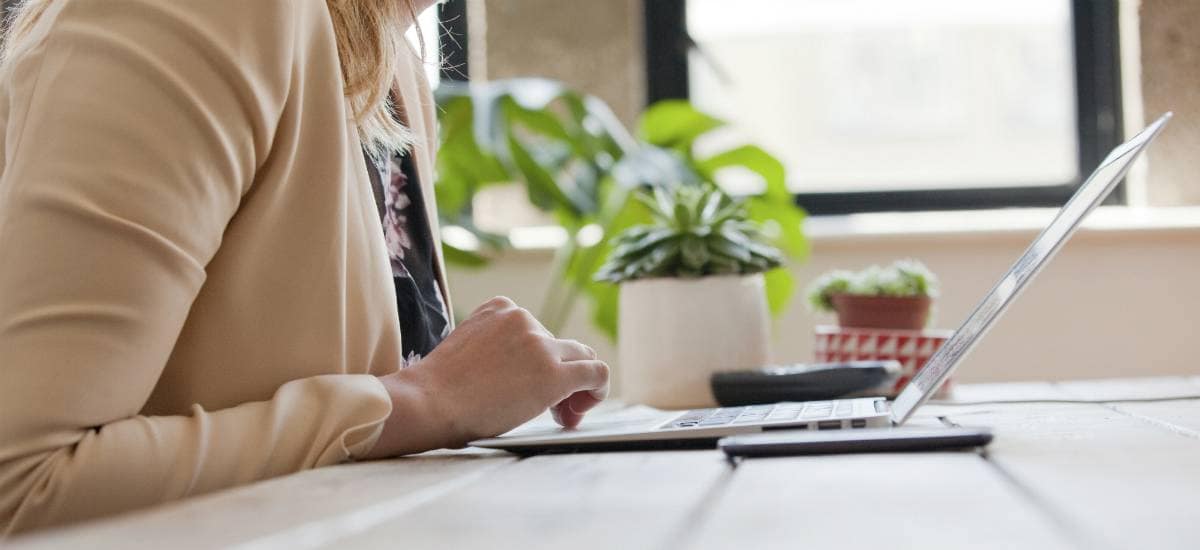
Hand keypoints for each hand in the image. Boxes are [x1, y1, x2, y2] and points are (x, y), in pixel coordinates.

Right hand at [364, 297, 608, 456]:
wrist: (427, 403)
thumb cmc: (437, 389)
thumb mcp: (468, 348)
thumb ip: (499, 349)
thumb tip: (525, 373)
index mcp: (501, 308)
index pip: (538, 332)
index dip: (541, 363)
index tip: (527, 390)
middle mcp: (524, 319)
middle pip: (561, 346)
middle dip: (561, 377)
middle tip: (551, 410)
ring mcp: (540, 343)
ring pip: (582, 358)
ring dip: (577, 388)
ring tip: (563, 416)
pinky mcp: (553, 373)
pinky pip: (596, 373)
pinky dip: (597, 391)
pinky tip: (580, 412)